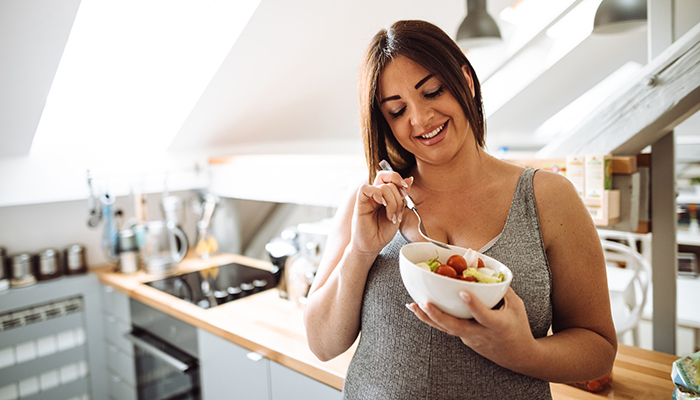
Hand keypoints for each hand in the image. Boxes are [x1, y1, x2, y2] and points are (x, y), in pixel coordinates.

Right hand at [350, 171, 412, 254]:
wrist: (372, 246)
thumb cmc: (383, 232)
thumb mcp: (398, 212)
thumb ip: (402, 197)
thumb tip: (409, 179)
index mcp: (384, 194)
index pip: (390, 177)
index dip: (399, 180)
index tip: (406, 192)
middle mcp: (375, 194)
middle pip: (388, 179)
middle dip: (399, 195)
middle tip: (399, 209)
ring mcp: (368, 198)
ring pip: (382, 186)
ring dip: (392, 202)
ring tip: (391, 217)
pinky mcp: (360, 203)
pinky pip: (365, 189)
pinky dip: (377, 194)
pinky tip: (382, 205)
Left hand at [406, 287, 535, 369]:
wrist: (517, 356)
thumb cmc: (518, 327)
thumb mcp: (516, 306)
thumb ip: (501, 289)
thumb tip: (485, 269)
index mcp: (498, 325)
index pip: (484, 315)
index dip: (474, 305)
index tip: (463, 292)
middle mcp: (481, 334)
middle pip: (457, 327)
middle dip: (439, 316)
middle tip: (425, 303)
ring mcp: (470, 339)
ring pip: (447, 329)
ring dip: (428, 318)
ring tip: (412, 306)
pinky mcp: (464, 339)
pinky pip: (447, 328)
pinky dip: (433, 319)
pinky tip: (419, 309)